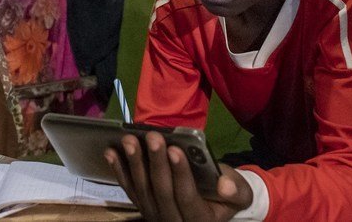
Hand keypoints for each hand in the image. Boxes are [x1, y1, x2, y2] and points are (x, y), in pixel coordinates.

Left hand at [106, 132, 252, 221]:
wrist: (214, 206)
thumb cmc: (227, 195)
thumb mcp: (240, 193)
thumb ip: (236, 190)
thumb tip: (225, 185)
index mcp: (200, 220)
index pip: (187, 197)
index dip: (180, 174)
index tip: (174, 149)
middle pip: (161, 192)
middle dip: (155, 163)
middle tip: (152, 137)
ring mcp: (155, 216)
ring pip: (142, 191)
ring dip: (134, 164)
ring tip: (129, 141)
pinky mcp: (143, 207)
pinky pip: (129, 190)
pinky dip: (119, 170)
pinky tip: (111, 152)